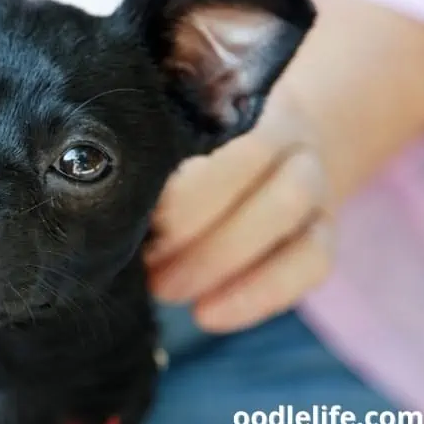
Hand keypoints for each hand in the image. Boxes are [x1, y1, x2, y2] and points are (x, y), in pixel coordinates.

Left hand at [145, 84, 335, 332]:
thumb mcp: (180, 136)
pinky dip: (259, 296)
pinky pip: (309, 265)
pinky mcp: (323, 231)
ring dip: (220, 263)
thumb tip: (99, 198)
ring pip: (285, 217)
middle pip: (258, 176)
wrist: (274, 150)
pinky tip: (208, 315)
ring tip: (165, 289)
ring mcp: (315, 184)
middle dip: (197, 229)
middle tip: (146, 263)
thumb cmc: (201, 148)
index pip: (228, 141)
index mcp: (243, 107)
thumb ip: (156, 156)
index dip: (187, 189)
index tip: (138, 217)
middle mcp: (289, 139)